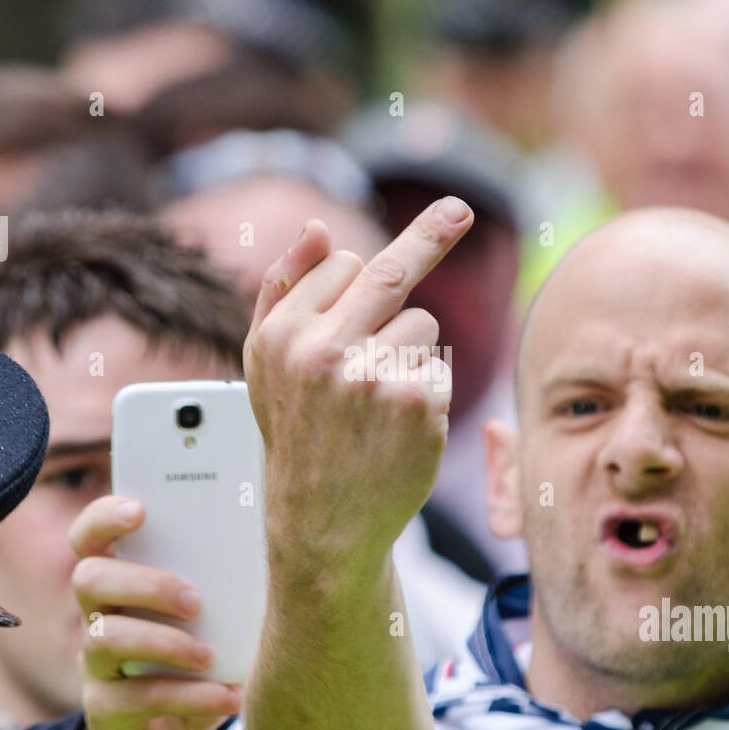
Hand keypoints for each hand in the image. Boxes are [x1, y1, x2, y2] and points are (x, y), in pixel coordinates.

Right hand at [63, 495, 240, 729]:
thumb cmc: (193, 668)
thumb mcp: (208, 626)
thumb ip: (222, 591)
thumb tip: (272, 552)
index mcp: (120, 586)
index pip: (89, 539)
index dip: (104, 518)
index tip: (141, 510)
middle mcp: (97, 620)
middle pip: (89, 580)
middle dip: (144, 583)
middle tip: (195, 601)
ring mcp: (95, 668)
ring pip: (105, 638)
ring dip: (166, 642)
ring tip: (211, 656)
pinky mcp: (106, 713)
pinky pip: (139, 698)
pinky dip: (192, 696)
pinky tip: (231, 697)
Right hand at [243, 197, 473, 575]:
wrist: (322, 522)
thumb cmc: (297, 434)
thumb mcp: (266, 364)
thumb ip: (283, 291)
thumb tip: (317, 226)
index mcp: (282, 335)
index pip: (344, 267)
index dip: (361, 282)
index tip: (404, 233)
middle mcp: (321, 351)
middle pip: (391, 272)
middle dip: (432, 233)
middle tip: (462, 208)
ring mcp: (371, 376)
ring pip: (422, 326)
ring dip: (410, 354)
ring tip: (376, 402)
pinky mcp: (415, 403)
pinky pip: (439, 367)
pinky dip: (427, 391)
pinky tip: (398, 425)